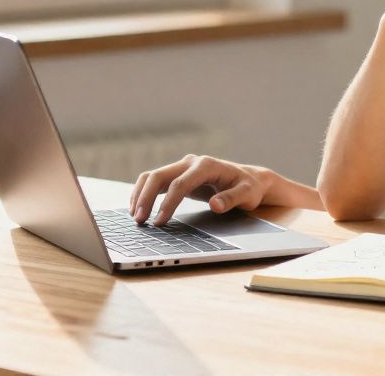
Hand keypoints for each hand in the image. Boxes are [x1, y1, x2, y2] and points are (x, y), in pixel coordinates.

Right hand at [130, 154, 273, 225]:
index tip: (159, 222)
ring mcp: (183, 167)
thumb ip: (232, 199)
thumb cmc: (249, 187)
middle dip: (146, 198)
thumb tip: (215, 205)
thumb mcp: (248, 195)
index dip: (168, 203)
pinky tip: (139, 208)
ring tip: (135, 217)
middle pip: (159, 176)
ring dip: (140, 194)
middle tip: (139, 220)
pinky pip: (155, 181)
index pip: (180, 184)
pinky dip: (144, 193)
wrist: (249, 179)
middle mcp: (191, 162)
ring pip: (153, 176)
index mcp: (207, 165)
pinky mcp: (178, 175)